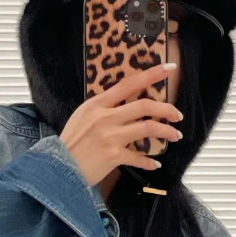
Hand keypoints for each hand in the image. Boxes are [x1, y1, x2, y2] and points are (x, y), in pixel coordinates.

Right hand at [58, 62, 183, 187]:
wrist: (58, 168)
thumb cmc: (70, 143)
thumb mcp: (82, 117)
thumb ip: (103, 109)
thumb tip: (124, 105)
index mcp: (97, 104)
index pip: (128, 84)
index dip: (151, 74)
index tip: (169, 68)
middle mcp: (105, 117)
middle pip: (144, 106)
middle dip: (166, 109)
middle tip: (177, 115)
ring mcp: (110, 136)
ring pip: (148, 128)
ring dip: (166, 132)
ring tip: (175, 135)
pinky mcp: (113, 156)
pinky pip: (139, 158)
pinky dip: (149, 162)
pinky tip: (155, 165)